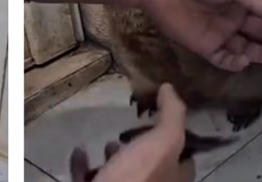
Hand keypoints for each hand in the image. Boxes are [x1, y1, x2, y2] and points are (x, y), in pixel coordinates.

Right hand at [70, 84, 188, 181]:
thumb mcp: (162, 143)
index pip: (182, 157)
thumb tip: (169, 88)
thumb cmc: (138, 178)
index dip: (173, 137)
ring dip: (113, 156)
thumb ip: (171, 116)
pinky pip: (89, 178)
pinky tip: (79, 150)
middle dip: (141, 148)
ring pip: (120, 173)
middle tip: (131, 128)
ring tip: (107, 139)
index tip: (159, 116)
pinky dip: (83, 164)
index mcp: (172, 178)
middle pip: (149, 165)